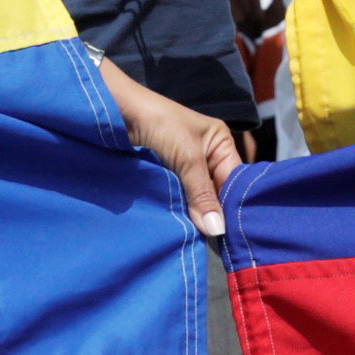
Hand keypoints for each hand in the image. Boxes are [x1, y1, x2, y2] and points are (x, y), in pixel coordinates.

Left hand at [93, 54, 239, 236]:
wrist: (119, 113)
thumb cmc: (160, 124)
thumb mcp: (188, 158)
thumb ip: (202, 194)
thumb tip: (217, 230)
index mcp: (220, 144)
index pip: (234, 180)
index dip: (233, 205)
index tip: (232, 233)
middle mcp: (207, 157)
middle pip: (217, 192)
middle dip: (214, 214)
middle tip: (215, 241)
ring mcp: (186, 168)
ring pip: (197, 199)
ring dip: (195, 215)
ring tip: (199, 239)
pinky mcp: (167, 176)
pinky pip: (180, 198)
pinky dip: (180, 211)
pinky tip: (183, 228)